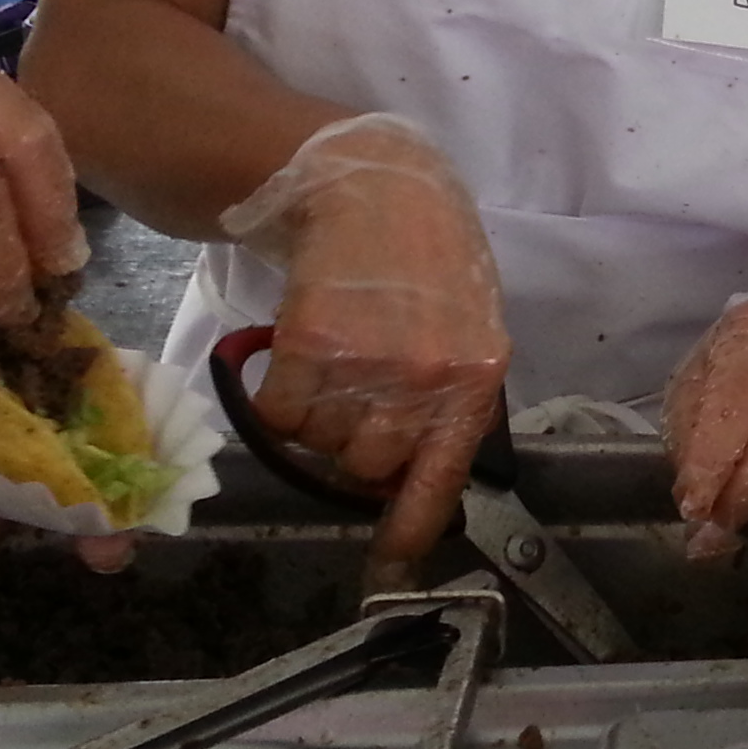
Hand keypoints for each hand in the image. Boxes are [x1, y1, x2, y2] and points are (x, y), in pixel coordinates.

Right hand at [221, 113, 508, 566]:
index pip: (442, 480)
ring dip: (312, 420)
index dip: (410, 529)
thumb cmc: (427, 260)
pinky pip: (275, 415)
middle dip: (351, 450)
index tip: (389, 561)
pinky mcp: (308, 342)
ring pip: (317, 444)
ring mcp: (365, 363)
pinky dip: (273, 399)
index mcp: (473, 379)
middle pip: (365, 469)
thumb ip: (449, 398)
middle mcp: (423, 380)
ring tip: (330, 365)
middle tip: (349, 404)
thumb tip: (412, 474)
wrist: (376, 187)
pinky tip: (292, 359)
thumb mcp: (467, 329)